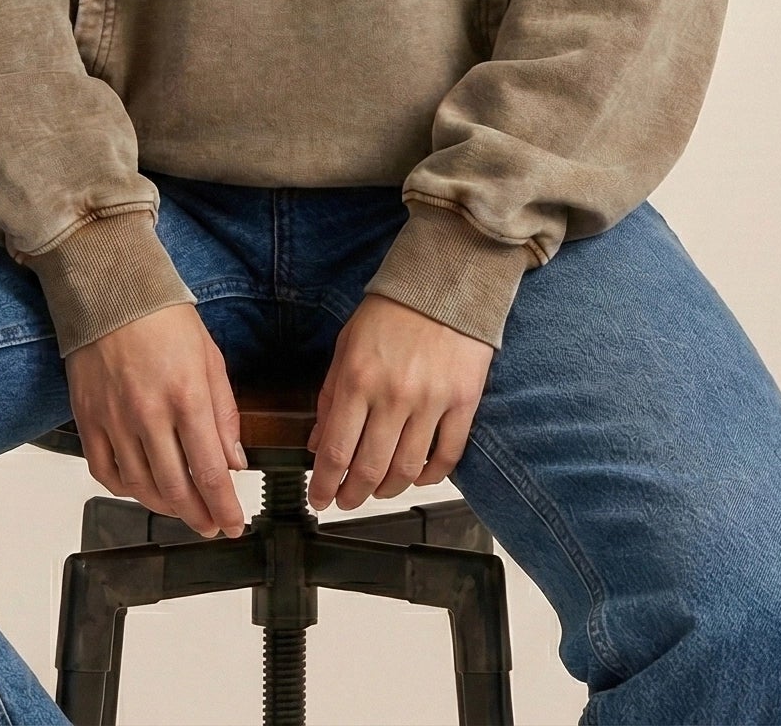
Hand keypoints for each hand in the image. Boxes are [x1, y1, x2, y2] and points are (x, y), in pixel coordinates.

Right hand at [64, 302, 249, 538]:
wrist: (110, 292)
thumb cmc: (164, 318)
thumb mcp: (210, 358)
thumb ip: (224, 413)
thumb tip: (234, 460)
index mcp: (187, 396)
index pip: (210, 471)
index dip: (224, 507)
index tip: (234, 524)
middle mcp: (149, 414)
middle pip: (176, 489)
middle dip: (199, 516)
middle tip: (211, 524)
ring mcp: (115, 420)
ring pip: (141, 487)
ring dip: (165, 507)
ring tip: (182, 508)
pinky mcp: (88, 419)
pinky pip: (105, 472)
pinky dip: (125, 490)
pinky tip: (141, 488)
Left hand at [305, 293, 492, 511]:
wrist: (446, 281)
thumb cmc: (393, 310)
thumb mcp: (347, 344)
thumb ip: (330, 395)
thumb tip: (317, 442)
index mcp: (358, 378)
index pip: (335, 450)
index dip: (323, 485)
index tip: (318, 499)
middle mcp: (393, 395)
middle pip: (369, 469)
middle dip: (352, 495)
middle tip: (346, 500)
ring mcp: (431, 401)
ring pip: (406, 470)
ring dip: (387, 490)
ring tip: (377, 490)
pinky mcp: (463, 402)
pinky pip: (446, 456)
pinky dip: (429, 477)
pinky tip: (416, 477)